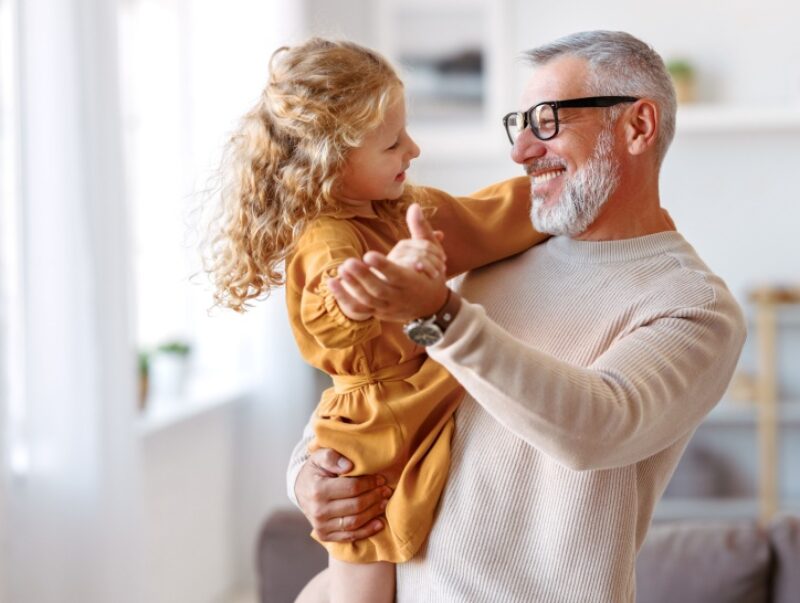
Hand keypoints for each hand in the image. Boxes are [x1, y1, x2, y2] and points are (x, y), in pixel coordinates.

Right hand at [295, 448, 391, 542]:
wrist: (301, 490)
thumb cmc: (315, 471)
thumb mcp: (319, 457)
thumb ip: (332, 457)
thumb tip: (349, 466)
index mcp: (318, 490)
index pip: (352, 488)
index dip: (369, 483)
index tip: (380, 479)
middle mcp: (318, 511)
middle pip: (356, 506)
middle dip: (374, 497)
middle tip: (386, 490)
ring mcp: (321, 525)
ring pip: (354, 522)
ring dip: (373, 513)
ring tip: (384, 503)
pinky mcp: (324, 535)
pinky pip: (349, 536)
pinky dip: (366, 531)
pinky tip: (379, 523)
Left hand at [328, 203, 448, 321]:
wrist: (431, 306)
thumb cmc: (430, 274)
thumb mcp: (432, 253)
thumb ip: (421, 229)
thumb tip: (414, 206)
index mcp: (413, 282)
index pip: (397, 276)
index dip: (383, 266)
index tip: (368, 255)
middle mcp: (400, 297)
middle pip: (379, 290)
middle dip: (363, 277)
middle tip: (348, 262)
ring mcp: (387, 306)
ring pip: (368, 301)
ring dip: (352, 286)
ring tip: (341, 268)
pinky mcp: (377, 312)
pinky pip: (359, 309)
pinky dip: (344, 298)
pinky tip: (331, 282)